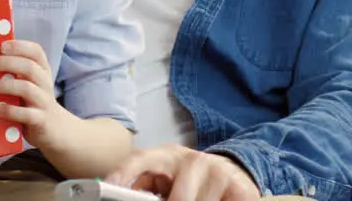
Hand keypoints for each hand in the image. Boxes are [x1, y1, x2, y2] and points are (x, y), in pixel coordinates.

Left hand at [0, 39, 75, 152]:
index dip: (19, 46)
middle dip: (7, 63)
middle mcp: (45, 83)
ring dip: (5, 85)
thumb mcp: (27, 83)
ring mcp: (44, 102)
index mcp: (42, 70)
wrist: (55, 129)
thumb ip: (12, 72)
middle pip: (29, 67)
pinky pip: (27, 114)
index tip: (1, 46)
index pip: (36, 51)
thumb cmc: (33, 101)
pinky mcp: (41, 121)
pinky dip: (10, 110)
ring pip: (27, 88)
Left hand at [106, 145, 260, 200]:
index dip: (124, 172)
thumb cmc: (190, 179)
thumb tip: (123, 193)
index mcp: (167, 155)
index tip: (111, 185)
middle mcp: (192, 160)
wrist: (233, 170)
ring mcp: (218, 173)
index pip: (140, 159)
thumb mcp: (166, 176)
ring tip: (198, 200)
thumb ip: (146, 185)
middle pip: (178, 200)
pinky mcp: (240, 190)